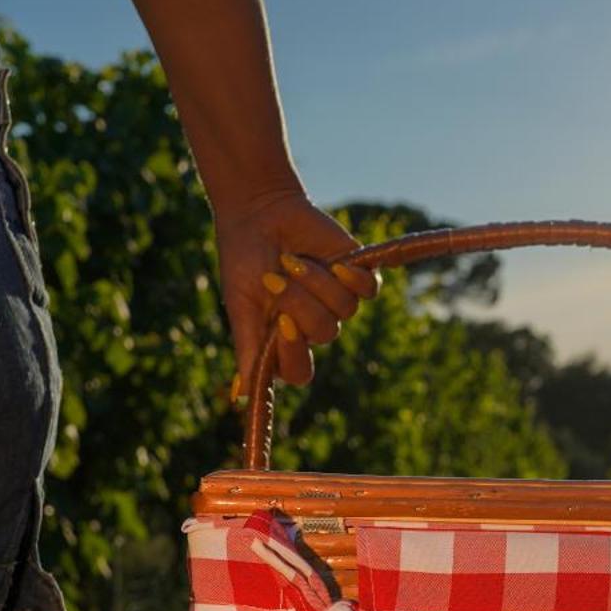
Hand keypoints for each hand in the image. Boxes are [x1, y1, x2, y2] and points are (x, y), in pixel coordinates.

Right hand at [213, 189, 379, 392]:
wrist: (259, 212)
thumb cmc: (244, 260)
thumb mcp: (241, 304)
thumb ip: (247, 347)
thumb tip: (243, 398)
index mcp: (283, 340)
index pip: (298, 371)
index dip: (294, 352)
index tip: (280, 323)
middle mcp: (313, 324)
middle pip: (325, 334)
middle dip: (301, 304)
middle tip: (277, 276)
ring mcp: (336, 300)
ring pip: (345, 310)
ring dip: (318, 283)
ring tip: (294, 259)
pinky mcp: (356, 274)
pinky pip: (369, 290)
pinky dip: (355, 278)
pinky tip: (339, 264)